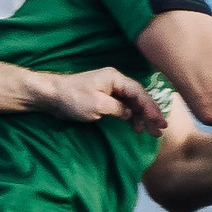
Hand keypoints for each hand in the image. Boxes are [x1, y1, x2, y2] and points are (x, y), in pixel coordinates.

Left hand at [41, 67, 167, 134]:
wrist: (51, 96)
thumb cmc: (74, 98)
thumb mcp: (98, 105)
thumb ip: (118, 109)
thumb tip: (130, 113)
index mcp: (115, 79)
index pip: (139, 93)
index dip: (151, 108)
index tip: (160, 122)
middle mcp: (116, 82)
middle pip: (139, 97)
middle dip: (150, 113)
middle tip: (160, 129)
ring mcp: (110, 90)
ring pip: (133, 103)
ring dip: (142, 117)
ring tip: (150, 132)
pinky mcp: (105, 99)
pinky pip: (124, 107)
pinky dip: (131, 117)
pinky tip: (136, 127)